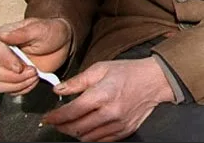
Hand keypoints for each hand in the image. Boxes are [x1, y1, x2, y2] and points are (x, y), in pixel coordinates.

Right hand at [0, 18, 71, 95]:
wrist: (62, 43)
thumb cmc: (50, 32)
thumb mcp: (40, 29)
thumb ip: (22, 33)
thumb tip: (3, 35)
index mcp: (4, 37)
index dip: (7, 62)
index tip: (20, 67)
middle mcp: (1, 53)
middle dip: (15, 76)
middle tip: (34, 71)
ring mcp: (5, 67)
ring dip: (18, 84)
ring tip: (35, 75)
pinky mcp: (12, 78)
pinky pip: (9, 91)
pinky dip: (23, 88)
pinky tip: (34, 80)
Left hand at [42, 58, 174, 141]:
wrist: (155, 81)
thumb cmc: (128, 72)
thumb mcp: (101, 68)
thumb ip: (78, 81)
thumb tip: (58, 90)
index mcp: (102, 94)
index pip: (71, 112)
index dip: (56, 117)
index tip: (48, 117)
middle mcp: (109, 112)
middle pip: (76, 128)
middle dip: (62, 126)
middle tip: (56, 122)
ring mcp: (117, 124)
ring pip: (86, 138)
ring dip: (75, 133)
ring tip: (71, 125)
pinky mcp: (124, 131)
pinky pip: (100, 141)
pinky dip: (90, 137)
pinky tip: (87, 128)